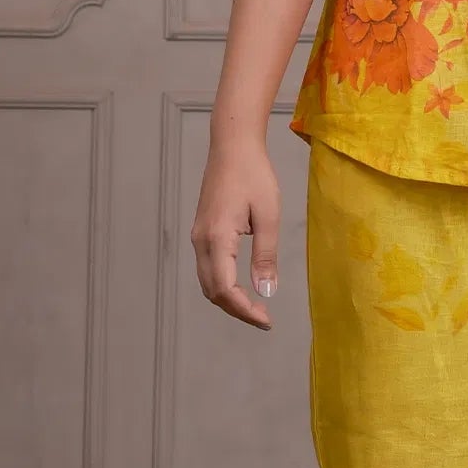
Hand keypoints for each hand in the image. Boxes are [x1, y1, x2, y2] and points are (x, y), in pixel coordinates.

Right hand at [190, 138, 282, 329]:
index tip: (267, 321)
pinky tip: (242, 286)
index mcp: (218, 238)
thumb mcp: (269, 215)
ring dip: (229, 300)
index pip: (226, 289)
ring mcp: (198, 236)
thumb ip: (266, 255)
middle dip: (237, 310)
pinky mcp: (202, 232)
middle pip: (213, 291)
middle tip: (264, 319)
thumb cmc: (254, 175)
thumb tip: (266, 291)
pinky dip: (222, 285)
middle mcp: (202, 241)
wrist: (232, 147)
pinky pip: (208, 268)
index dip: (245, 311)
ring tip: (255, 307)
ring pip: (207, 282)